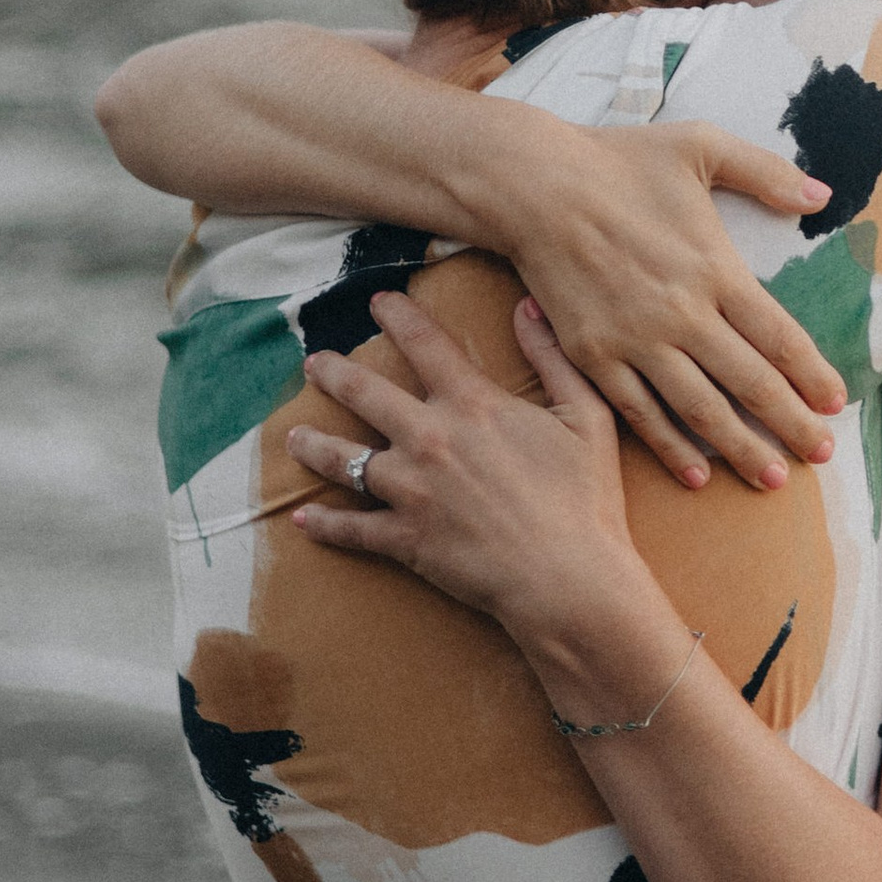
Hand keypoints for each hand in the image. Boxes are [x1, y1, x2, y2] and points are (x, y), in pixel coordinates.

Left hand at [287, 289, 642, 646]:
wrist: (568, 579)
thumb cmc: (585, 499)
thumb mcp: (587, 416)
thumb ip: (553, 357)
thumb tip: (528, 305)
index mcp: (473, 405)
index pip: (425, 344)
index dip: (398, 316)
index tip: (378, 302)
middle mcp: (431, 439)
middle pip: (365, 394)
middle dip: (334, 373)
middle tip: (315, 364)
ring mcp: (412, 491)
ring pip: (344, 460)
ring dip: (313, 445)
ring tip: (294, 436)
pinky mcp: (405, 539)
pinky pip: (352, 529)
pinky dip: (325, 525)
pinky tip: (303, 519)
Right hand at [480, 118, 845, 495]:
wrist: (532, 185)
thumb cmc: (617, 161)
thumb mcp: (700, 146)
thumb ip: (765, 172)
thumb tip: (822, 195)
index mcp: (715, 269)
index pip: (779, 336)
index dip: (812, 375)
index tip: (835, 402)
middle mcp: (682, 314)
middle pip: (750, 384)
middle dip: (791, 424)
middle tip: (821, 454)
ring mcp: (636, 341)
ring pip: (700, 410)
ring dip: (740, 448)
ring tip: (772, 478)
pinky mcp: (594, 356)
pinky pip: (639, 413)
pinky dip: (670, 448)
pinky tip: (695, 474)